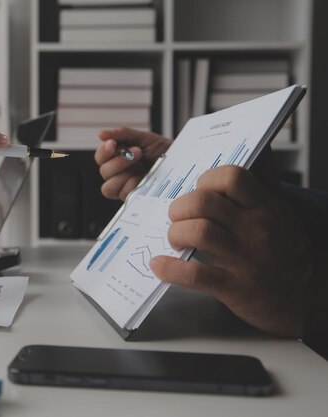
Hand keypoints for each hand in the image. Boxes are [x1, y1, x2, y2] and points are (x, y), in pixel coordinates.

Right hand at [94, 128, 171, 200]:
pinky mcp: (134, 198)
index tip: (113, 144)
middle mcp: (118, 174)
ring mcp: (125, 188)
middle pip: (104, 172)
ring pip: (109, 187)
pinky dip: (134, 184)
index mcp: (117, 159)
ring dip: (125, 174)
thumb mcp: (143, 138)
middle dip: (119, 161)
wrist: (182, 161)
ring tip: (142, 165)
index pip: (100, 158)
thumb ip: (122, 135)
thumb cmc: (162, 150)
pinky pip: (125, 194)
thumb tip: (100, 134)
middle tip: (138, 152)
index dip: (103, 152)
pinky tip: (145, 177)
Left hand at [150, 165, 314, 336]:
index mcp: (265, 207)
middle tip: (178, 218)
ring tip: (176, 240)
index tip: (198, 192)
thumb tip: (242, 156)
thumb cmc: (284, 251)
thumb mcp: (277, 213)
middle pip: (203, 203)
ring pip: (197, 232)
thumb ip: (255, 190)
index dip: (205, 181)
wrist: (307, 297)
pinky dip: (169, 268)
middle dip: (179, 208)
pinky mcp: (234, 288)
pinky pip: (194, 274)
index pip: (231, 177)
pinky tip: (160, 265)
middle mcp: (256, 230)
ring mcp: (245, 259)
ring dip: (175, 234)